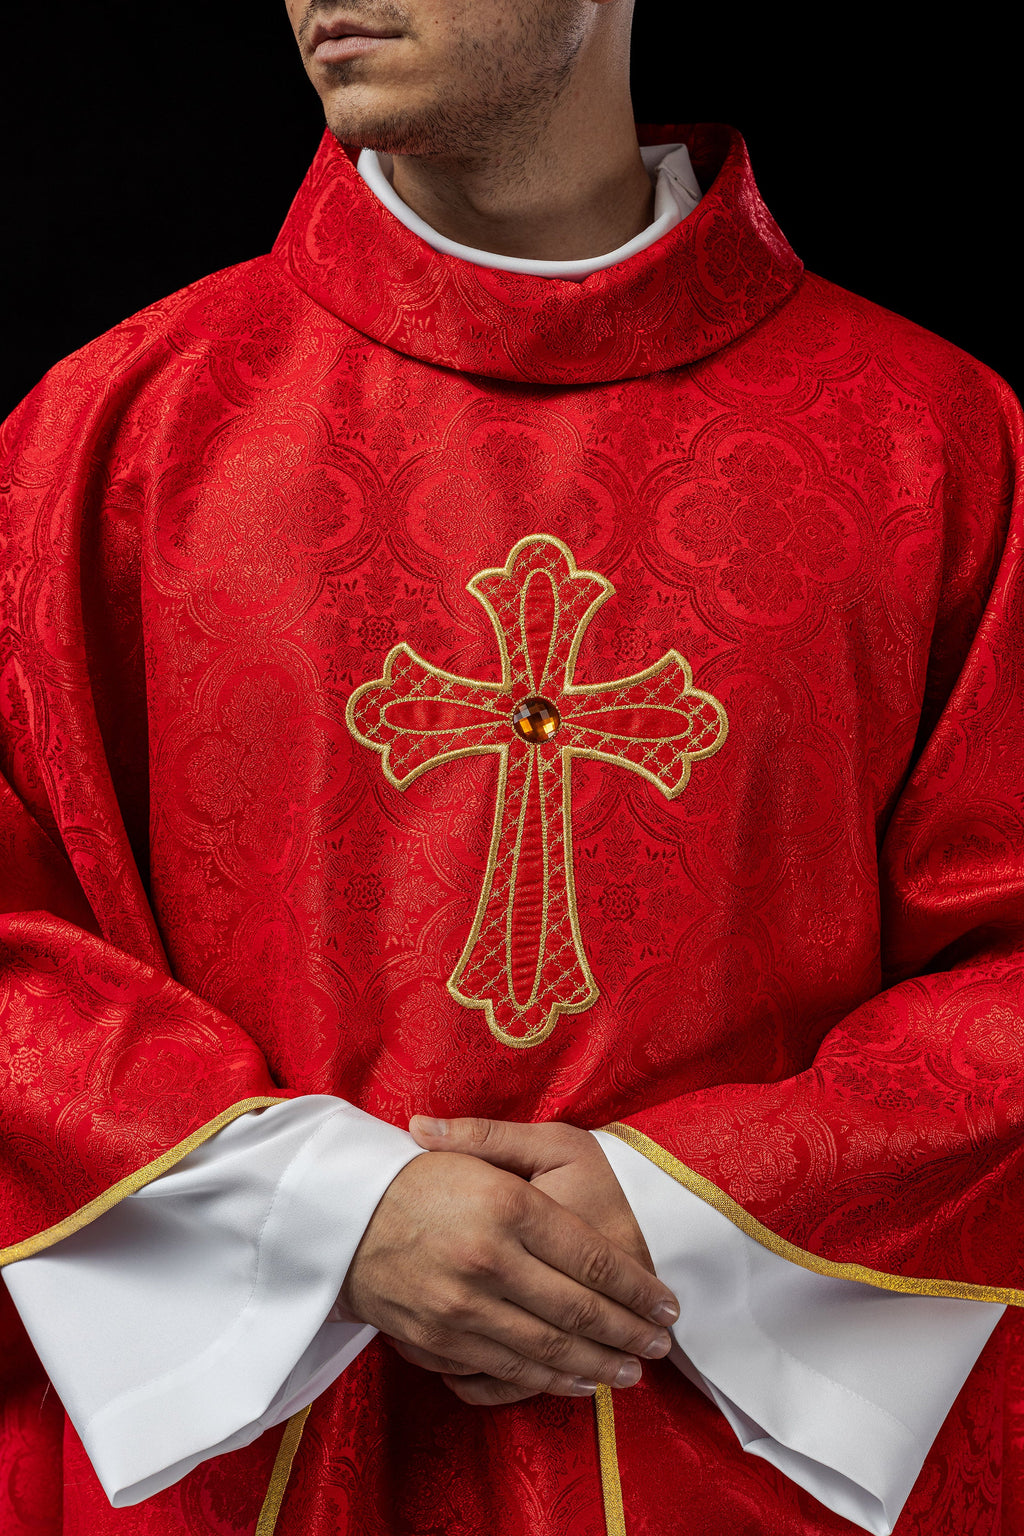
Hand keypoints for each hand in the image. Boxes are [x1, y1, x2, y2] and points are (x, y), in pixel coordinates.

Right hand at [339, 1136, 677, 1408]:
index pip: (591, 1258)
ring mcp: (462, 1307)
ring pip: (548, 1351)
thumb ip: (530, 1160)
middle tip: (660, 1345)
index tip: (666, 1304)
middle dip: (628, 1334)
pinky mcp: (439, 1340)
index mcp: (506, 1205)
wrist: (339, 1216)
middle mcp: (488, 1260)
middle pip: (577, 1311)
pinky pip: (508, 1370)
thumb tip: (586, 1175)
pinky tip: (575, 1382)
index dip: (636, 1288)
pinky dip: (550, 1382)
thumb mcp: (477, 1146)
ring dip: (598, 1366)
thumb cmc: (418, 1173)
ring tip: (630, 1372)